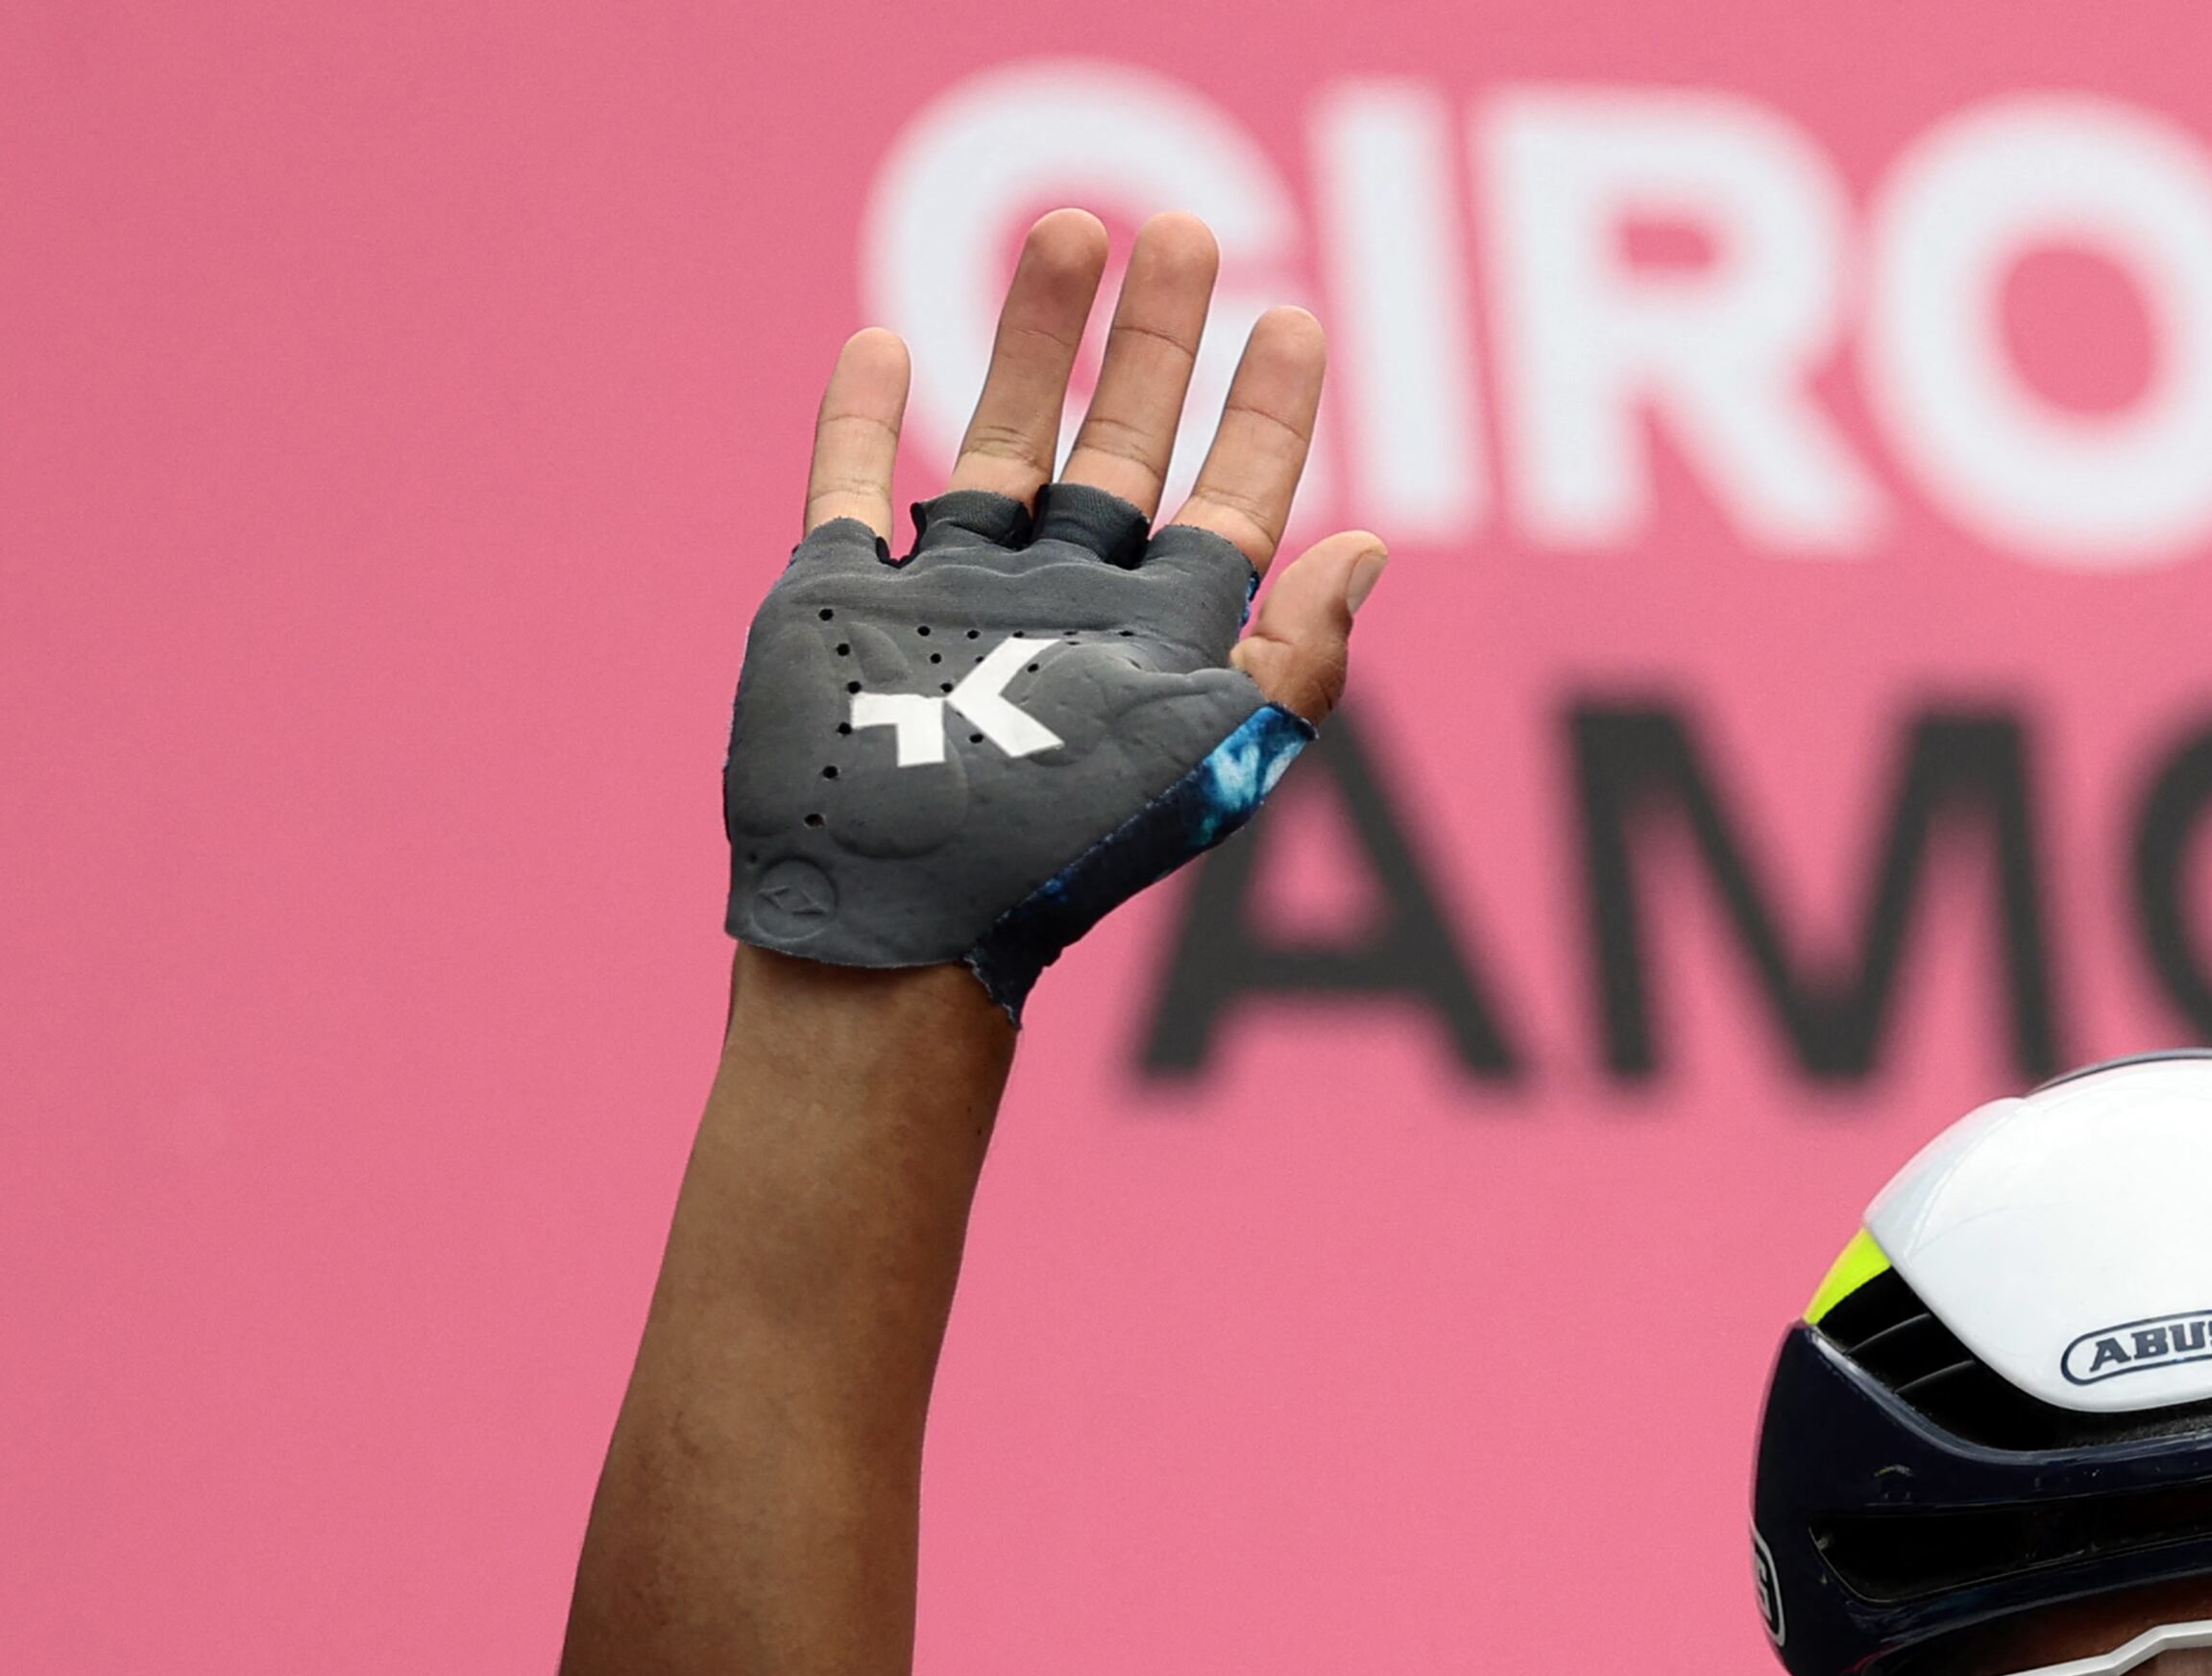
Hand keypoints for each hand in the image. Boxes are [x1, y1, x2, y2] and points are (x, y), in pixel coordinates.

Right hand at [726, 214, 1390, 1009]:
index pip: (1232, 505)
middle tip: (1189, 236)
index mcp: (1155, 642)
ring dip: (1032, 336)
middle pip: (1126, 448)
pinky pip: (851, 489)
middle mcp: (1063, 611)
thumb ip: (1297, 658)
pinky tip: (880, 341)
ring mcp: (954, 601)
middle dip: (1158, 342)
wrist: (906, 912)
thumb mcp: (1210, 754)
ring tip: (1070, 228)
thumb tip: (1369, 552)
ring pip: (1003, 439)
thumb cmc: (1067, 850)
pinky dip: (860, 417)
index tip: (1294, 319)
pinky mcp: (843, 605)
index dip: (1267, 415)